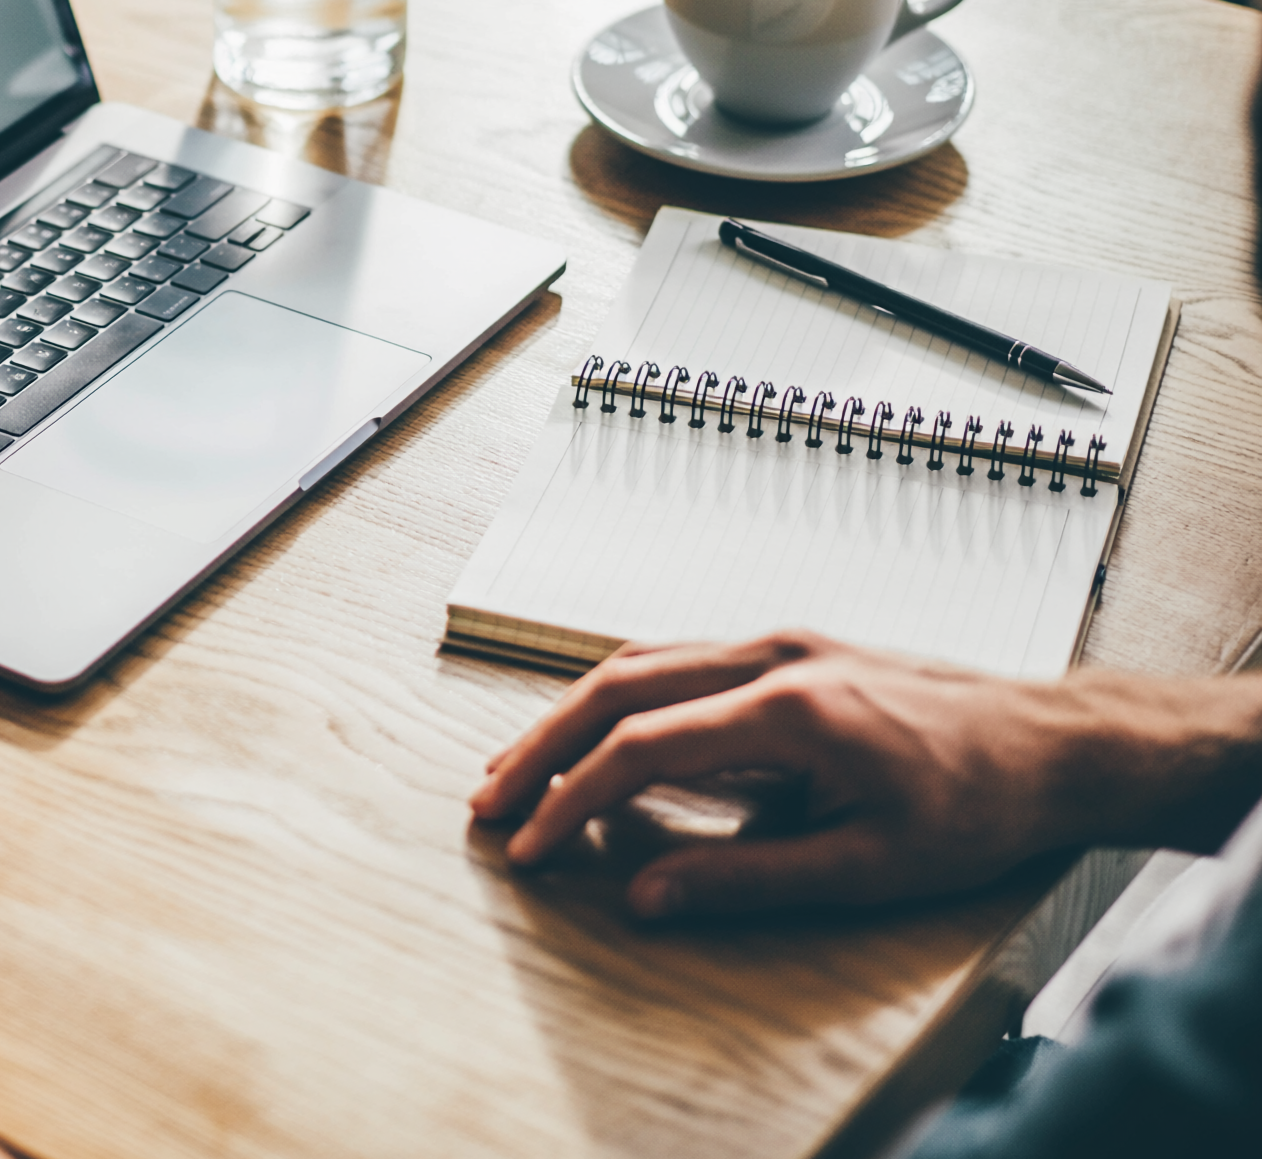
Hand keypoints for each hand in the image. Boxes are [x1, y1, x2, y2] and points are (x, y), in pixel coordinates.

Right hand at [469, 630, 1261, 920]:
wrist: (1052, 743)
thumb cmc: (976, 806)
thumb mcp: (870, 868)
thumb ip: (749, 880)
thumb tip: (646, 897)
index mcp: (790, 708)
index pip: (642, 747)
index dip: (572, 800)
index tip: (527, 847)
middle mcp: (772, 656)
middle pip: (617, 687)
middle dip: (540, 746)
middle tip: (486, 799)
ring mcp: (778, 641)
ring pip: (639, 663)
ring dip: (569, 715)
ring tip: (518, 768)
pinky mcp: (788, 647)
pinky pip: (676, 660)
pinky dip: (618, 697)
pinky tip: (596, 732)